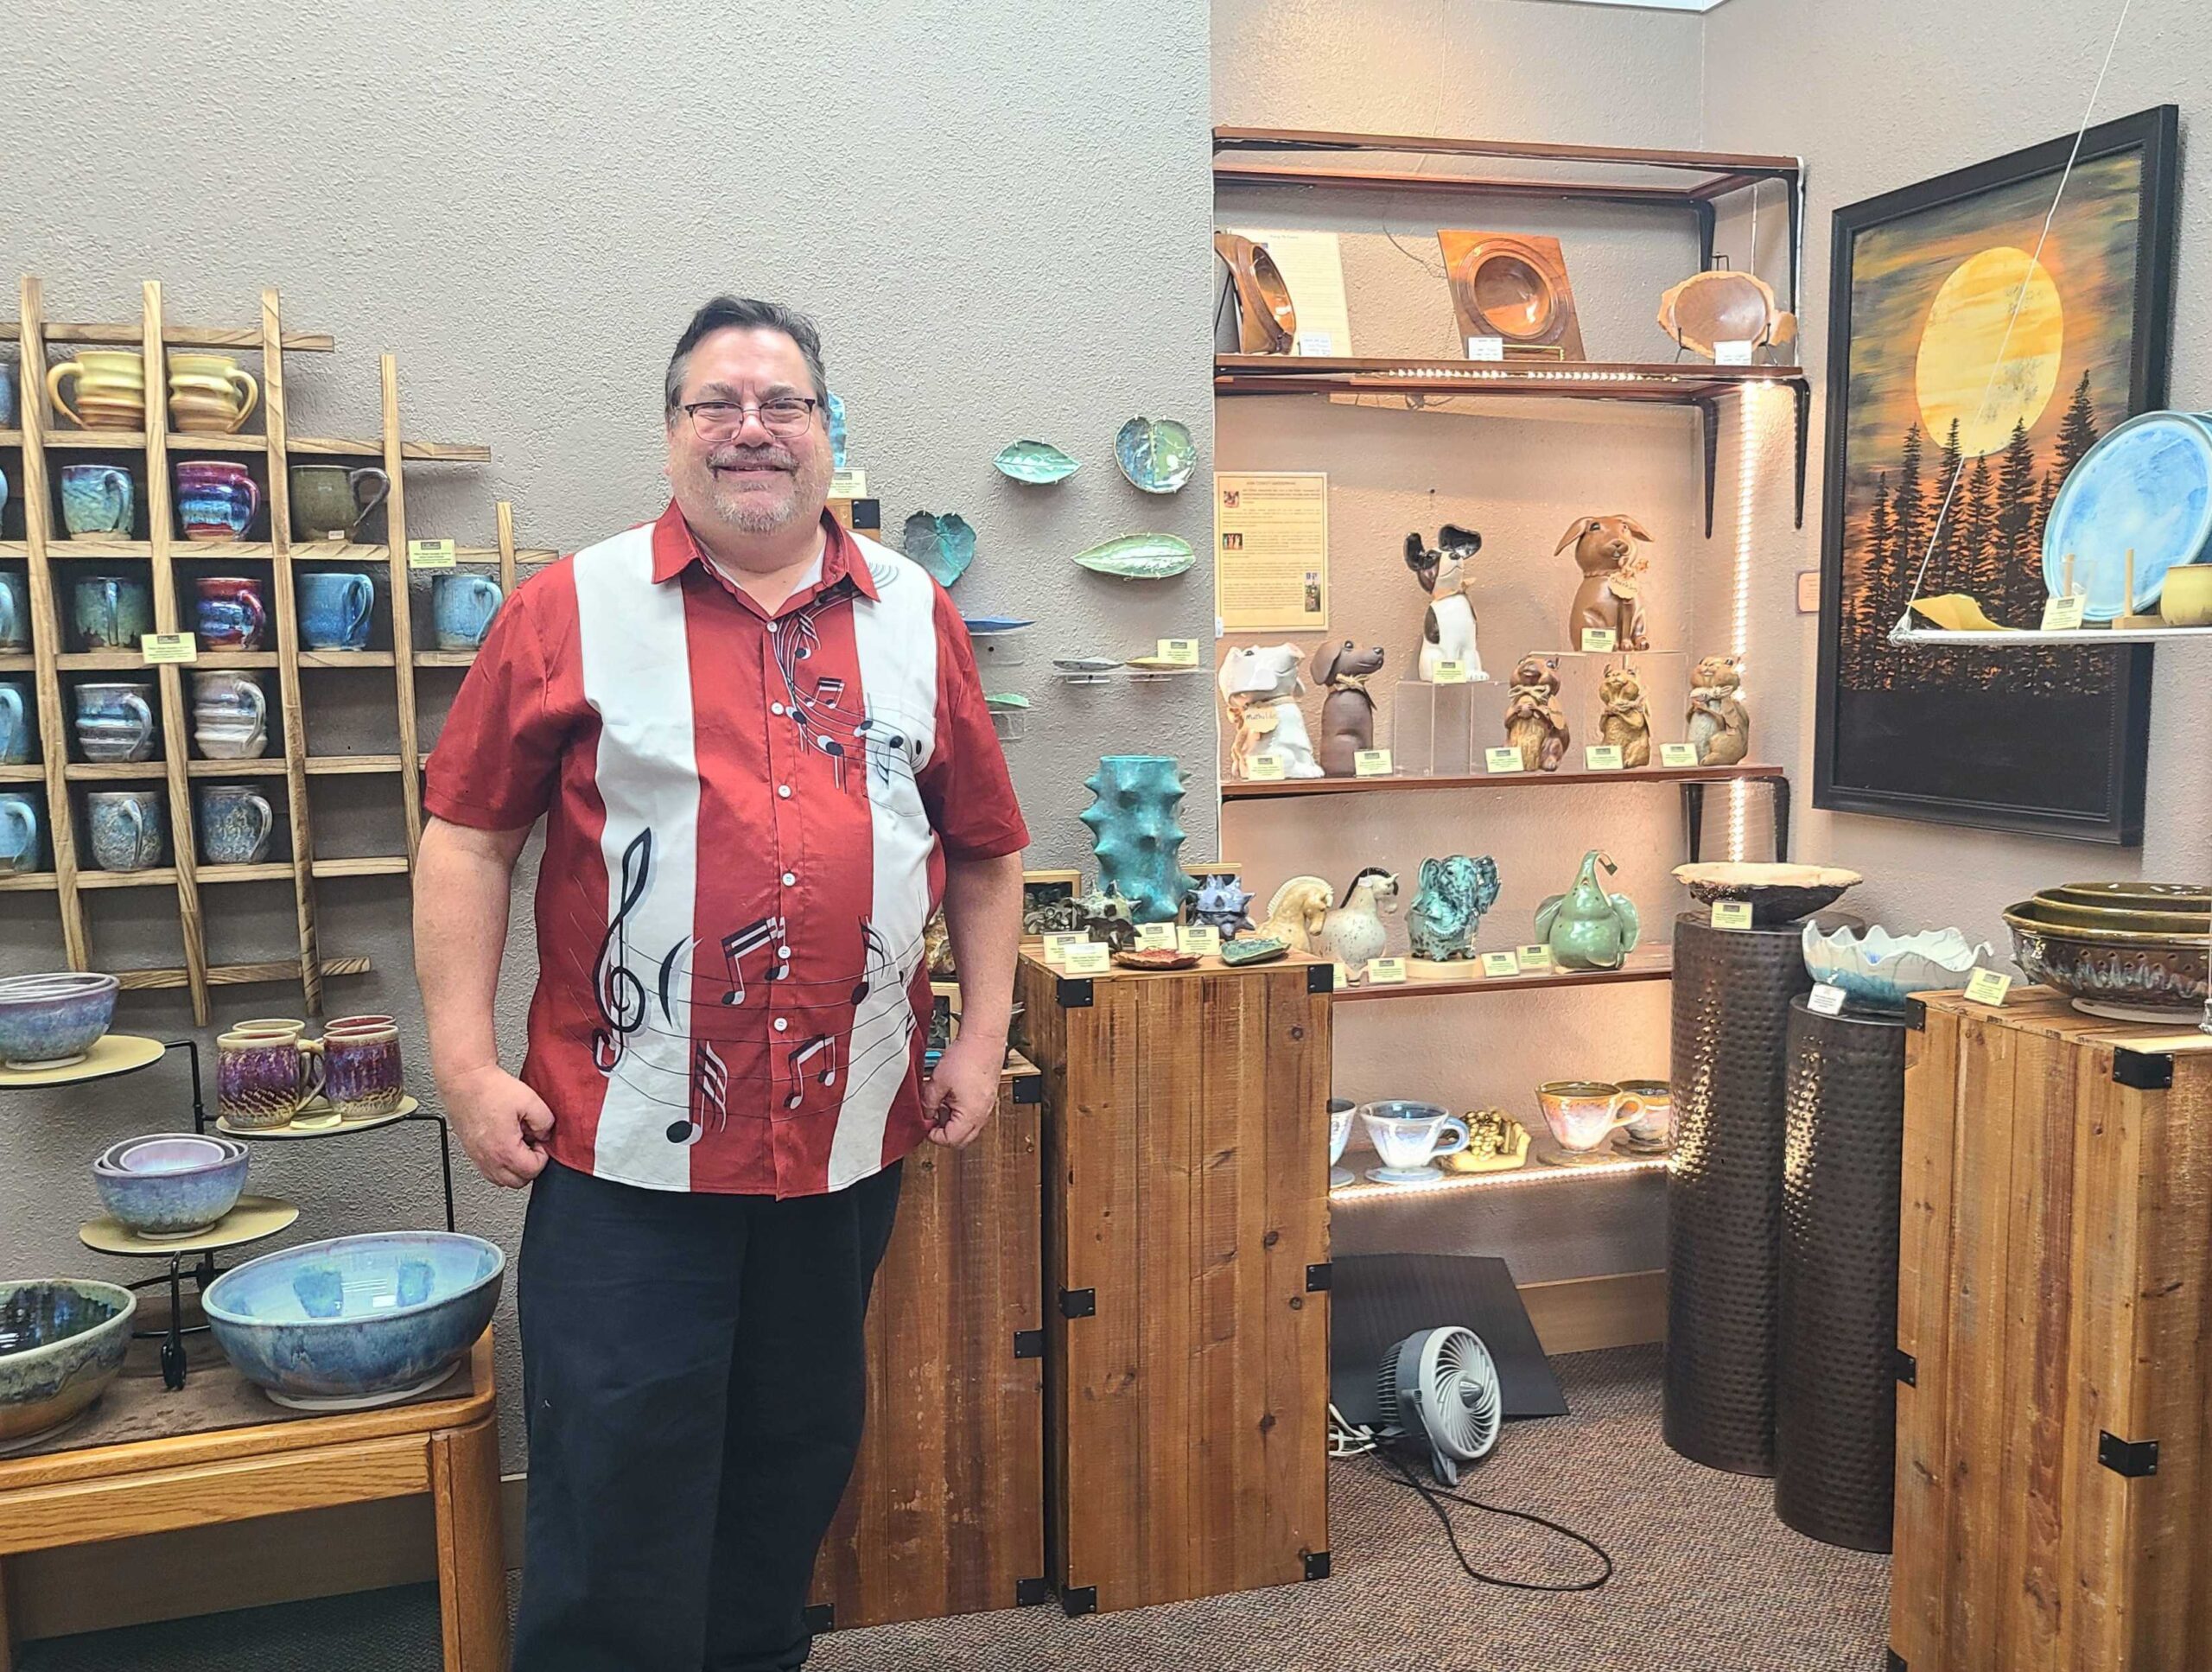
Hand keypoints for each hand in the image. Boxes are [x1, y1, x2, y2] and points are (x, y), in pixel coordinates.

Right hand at [441, 1062, 554, 1186]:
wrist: (465, 1080)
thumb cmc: (491, 1089)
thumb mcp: (531, 1101)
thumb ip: (545, 1122)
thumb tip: (545, 1135)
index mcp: (504, 1149)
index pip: (532, 1171)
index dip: (543, 1156)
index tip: (539, 1141)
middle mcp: (488, 1158)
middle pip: (517, 1182)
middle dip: (529, 1166)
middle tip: (531, 1144)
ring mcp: (477, 1156)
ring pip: (502, 1180)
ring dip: (514, 1168)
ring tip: (518, 1144)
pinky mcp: (471, 1151)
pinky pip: (489, 1171)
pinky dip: (500, 1165)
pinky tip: (505, 1144)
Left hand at [922, 1032, 1001, 1148]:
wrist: (983, 1041)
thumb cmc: (966, 1058)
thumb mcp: (937, 1082)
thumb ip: (928, 1103)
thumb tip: (925, 1115)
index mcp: (970, 1114)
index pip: (950, 1140)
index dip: (934, 1135)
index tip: (926, 1125)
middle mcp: (982, 1115)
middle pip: (962, 1140)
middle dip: (944, 1134)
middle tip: (932, 1121)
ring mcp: (986, 1108)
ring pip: (968, 1129)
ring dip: (953, 1124)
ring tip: (941, 1106)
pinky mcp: (987, 1099)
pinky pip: (974, 1116)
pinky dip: (961, 1115)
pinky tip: (951, 1099)